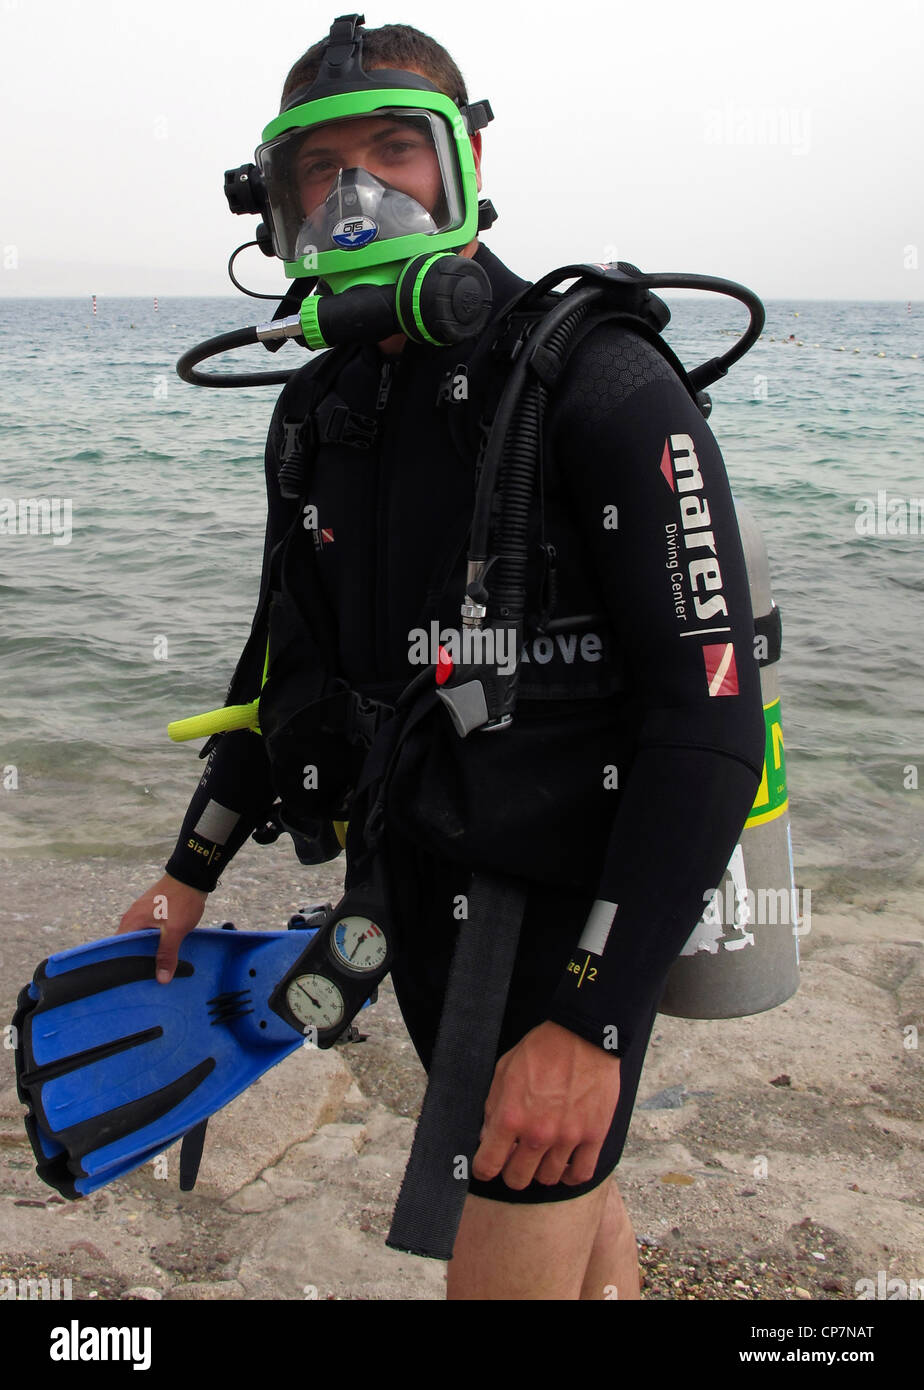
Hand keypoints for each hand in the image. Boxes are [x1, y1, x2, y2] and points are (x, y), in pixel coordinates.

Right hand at [118, 873, 207, 983]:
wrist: (192, 875)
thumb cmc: (181, 900)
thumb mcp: (175, 931)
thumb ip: (167, 954)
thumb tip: (161, 979)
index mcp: (131, 922)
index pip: (117, 950)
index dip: (122, 966)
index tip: (129, 981)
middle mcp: (131, 918)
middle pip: (128, 946)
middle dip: (136, 961)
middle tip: (145, 979)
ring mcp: (141, 914)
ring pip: (139, 939)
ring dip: (146, 952)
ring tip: (154, 969)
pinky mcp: (151, 912)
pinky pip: (147, 932)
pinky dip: (153, 943)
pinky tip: (163, 952)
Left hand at [471, 1020, 621, 1189]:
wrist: (582, 1035)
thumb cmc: (541, 1049)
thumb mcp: (504, 1071)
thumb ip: (493, 1108)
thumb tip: (487, 1137)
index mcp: (511, 1117)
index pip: (488, 1165)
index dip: (483, 1168)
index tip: (487, 1165)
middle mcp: (538, 1133)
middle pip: (517, 1179)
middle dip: (511, 1172)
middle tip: (515, 1159)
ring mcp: (568, 1137)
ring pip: (548, 1179)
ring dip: (541, 1170)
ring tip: (542, 1155)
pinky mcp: (594, 1135)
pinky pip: (581, 1174)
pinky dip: (571, 1175)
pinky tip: (566, 1164)